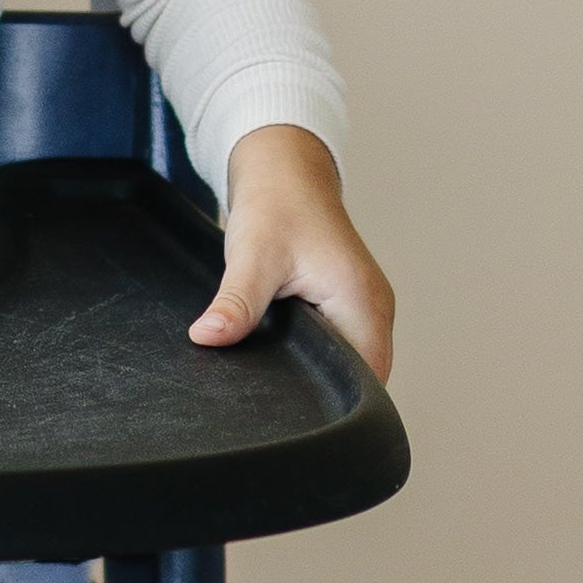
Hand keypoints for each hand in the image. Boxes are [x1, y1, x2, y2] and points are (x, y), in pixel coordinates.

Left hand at [191, 125, 394, 379]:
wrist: (284, 173)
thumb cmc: (277, 206)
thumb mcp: (252, 257)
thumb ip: (236, 302)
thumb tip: (208, 337)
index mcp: (362, 304)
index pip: (364, 381)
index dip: (331, 403)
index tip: (289, 410)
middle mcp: (373, 311)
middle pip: (360, 379)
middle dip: (319, 395)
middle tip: (273, 403)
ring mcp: (363, 309)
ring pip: (348, 364)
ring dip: (316, 374)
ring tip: (274, 384)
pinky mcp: (346, 306)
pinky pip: (338, 346)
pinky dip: (313, 355)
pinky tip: (280, 358)